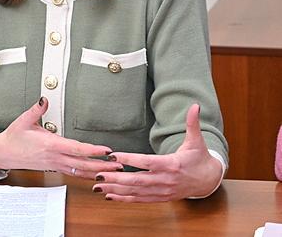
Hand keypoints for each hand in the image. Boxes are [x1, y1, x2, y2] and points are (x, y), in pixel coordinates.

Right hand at [0, 97, 121, 178]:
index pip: (76, 149)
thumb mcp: (23, 120)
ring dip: (96, 171)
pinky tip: (94, 174)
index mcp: (50, 145)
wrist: (4, 153)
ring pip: (79, 171)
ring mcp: (54, 164)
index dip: (92, 150)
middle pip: (82, 163)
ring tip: (112, 170)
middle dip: (101, 164)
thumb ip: (36, 109)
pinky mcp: (53, 167)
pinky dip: (85, 174)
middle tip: (118, 163)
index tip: (106, 150)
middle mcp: (54, 157)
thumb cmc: (14, 137)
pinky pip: (73, 173)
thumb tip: (44, 98)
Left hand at [93, 104, 223, 201]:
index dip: (130, 159)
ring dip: (116, 189)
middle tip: (98, 174)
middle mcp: (165, 180)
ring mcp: (162, 191)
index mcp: (171, 164)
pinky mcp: (160, 198)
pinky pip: (140, 200)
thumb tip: (195, 106)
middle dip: (116, 177)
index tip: (113, 155)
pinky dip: (124, 199)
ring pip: (136, 192)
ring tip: (98, 186)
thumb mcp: (196, 140)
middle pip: (137, 180)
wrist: (208, 181)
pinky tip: (109, 195)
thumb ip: (192, 123)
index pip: (147, 162)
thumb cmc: (199, 158)